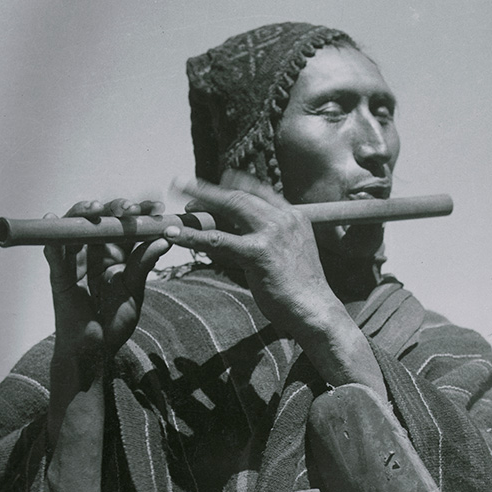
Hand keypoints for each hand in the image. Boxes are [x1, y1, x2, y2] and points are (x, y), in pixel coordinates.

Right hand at [44, 197, 168, 367]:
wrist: (96, 350)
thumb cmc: (114, 321)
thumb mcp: (134, 290)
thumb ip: (144, 264)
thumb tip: (163, 238)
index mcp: (115, 253)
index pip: (125, 224)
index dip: (138, 212)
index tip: (156, 207)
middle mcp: (93, 251)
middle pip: (100, 220)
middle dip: (115, 208)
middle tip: (130, 209)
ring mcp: (74, 261)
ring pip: (73, 228)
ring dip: (82, 214)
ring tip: (96, 208)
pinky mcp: (58, 275)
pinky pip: (53, 253)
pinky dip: (51, 237)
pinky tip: (51, 220)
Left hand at [167, 171, 342, 340]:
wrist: (315, 309)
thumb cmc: (301, 288)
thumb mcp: (288, 254)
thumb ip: (266, 240)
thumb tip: (233, 237)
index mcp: (293, 216)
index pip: (259, 190)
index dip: (234, 184)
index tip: (216, 182)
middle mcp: (284, 219)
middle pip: (240, 195)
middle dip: (209, 188)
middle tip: (184, 184)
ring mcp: (272, 233)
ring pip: (230, 208)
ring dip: (200, 200)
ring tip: (178, 198)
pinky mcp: (259, 253)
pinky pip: (219, 240)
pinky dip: (194, 236)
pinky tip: (175, 234)